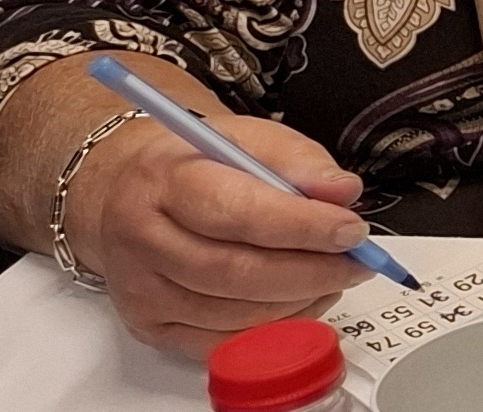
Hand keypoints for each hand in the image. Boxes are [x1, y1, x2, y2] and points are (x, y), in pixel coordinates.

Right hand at [63, 110, 373, 354]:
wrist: (125, 196)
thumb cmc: (196, 166)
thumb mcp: (248, 140)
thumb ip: (299, 162)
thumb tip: (344, 192)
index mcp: (166, 181)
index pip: (237, 213)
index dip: (303, 227)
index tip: (352, 230)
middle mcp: (143, 238)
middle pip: (236, 271)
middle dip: (312, 271)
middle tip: (358, 261)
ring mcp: (141, 289)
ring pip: (233, 313)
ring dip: (300, 301)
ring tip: (335, 277)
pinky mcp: (150, 326)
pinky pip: (221, 343)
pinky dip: (274, 329)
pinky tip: (302, 301)